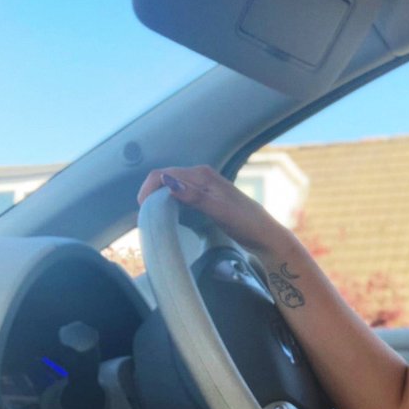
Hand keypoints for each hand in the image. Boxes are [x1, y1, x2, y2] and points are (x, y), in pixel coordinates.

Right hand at [138, 165, 273, 249]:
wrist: (265, 235)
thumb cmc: (245, 223)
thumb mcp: (220, 211)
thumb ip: (195, 197)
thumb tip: (168, 184)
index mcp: (202, 175)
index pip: (164, 174)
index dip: (148, 189)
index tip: (143, 210)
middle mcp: (201, 176)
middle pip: (165, 178)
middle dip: (151, 192)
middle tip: (145, 216)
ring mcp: (204, 186)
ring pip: (172, 186)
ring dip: (160, 197)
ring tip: (154, 216)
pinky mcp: (206, 197)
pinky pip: (181, 194)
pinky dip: (171, 202)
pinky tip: (170, 215)